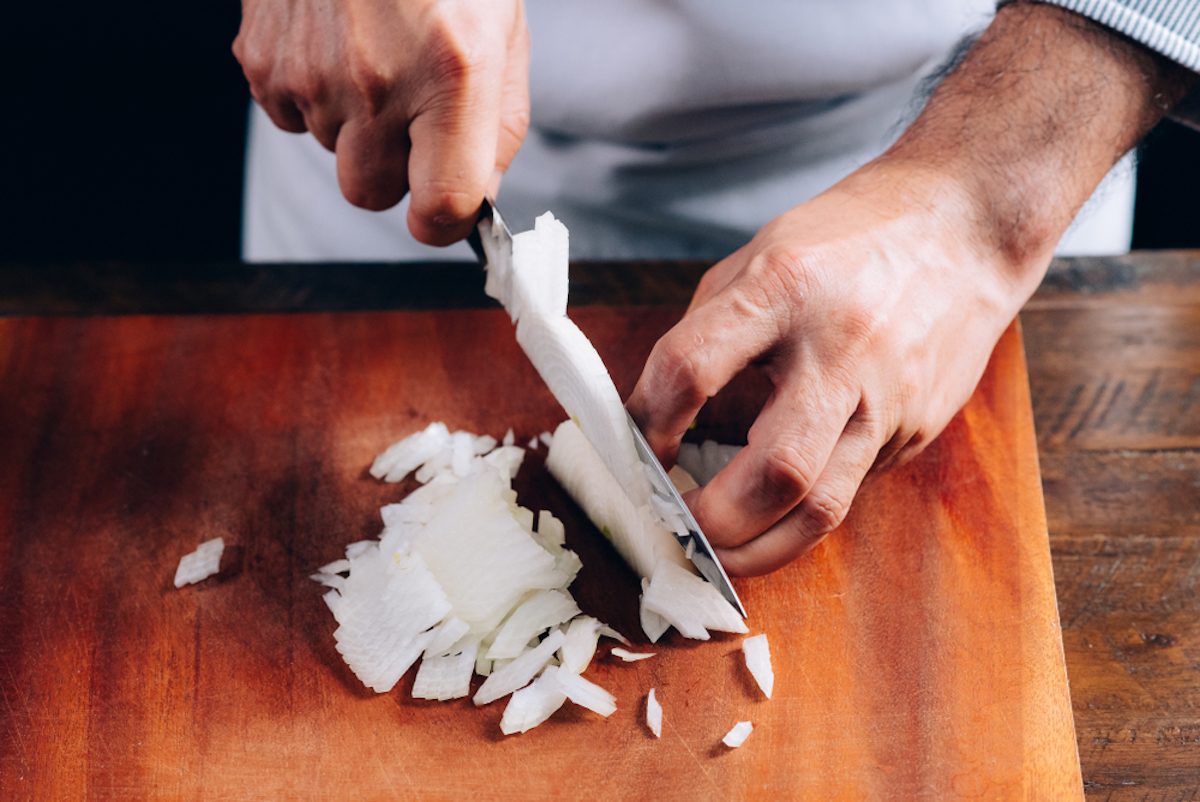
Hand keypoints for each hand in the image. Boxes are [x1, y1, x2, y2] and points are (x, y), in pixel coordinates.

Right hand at [234, 0, 528, 243]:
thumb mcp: (500, 36)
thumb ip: (499, 128)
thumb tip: (479, 198)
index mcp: (451, 74)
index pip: (441, 208)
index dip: (447, 221)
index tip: (449, 212)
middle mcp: (375, 83)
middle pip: (372, 194)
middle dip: (395, 170)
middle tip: (412, 112)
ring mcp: (310, 73)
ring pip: (332, 152)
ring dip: (355, 123)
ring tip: (374, 52)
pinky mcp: (262, 60)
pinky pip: (291, 116)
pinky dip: (314, 94)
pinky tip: (335, 41)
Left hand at [628, 162, 1034, 575]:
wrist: (966, 226)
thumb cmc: (848, 238)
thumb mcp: (759, 257)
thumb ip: (706, 334)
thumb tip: (655, 414)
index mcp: (783, 289)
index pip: (692, 369)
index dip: (649, 421)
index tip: (635, 448)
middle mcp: (841, 351)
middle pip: (775, 469)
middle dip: (712, 520)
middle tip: (674, 527)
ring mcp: (888, 398)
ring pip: (823, 508)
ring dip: (758, 551)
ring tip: (715, 557)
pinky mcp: (917, 429)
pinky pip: (850, 487)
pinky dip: (801, 511)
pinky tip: (775, 509)